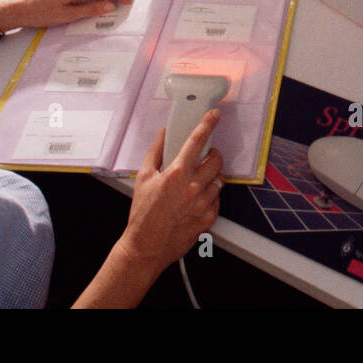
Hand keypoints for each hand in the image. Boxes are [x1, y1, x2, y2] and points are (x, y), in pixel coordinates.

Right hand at [117, 112, 223, 273]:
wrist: (146, 247)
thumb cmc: (142, 214)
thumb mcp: (143, 178)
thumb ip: (155, 152)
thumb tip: (163, 134)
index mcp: (176, 174)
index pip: (197, 141)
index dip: (207, 124)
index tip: (214, 115)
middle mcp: (193, 187)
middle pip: (216, 160)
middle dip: (212, 156)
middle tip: (204, 159)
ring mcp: (202, 203)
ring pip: (220, 180)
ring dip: (212, 178)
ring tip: (197, 183)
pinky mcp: (208, 218)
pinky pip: (217, 200)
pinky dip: (210, 197)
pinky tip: (196, 201)